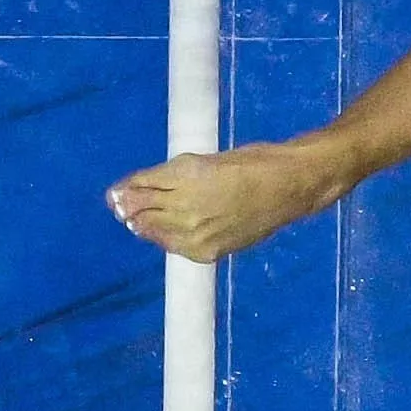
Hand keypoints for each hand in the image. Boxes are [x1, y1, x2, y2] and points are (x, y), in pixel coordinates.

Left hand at [106, 137, 352, 264]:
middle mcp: (186, 204)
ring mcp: (195, 231)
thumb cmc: (255, 161)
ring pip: (152, 230)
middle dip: (129, 206)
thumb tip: (131, 189)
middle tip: (122, 204)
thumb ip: (171, 174)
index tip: (117, 191)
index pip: (141, 185)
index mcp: (188, 173)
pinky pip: (173, 246)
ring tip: (144, 217)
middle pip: (142, 209)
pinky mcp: (205, 251)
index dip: (127, 188)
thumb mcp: (209, 159)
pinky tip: (172, 229)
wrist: (293, 187)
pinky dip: (166, 237)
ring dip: (144, 222)